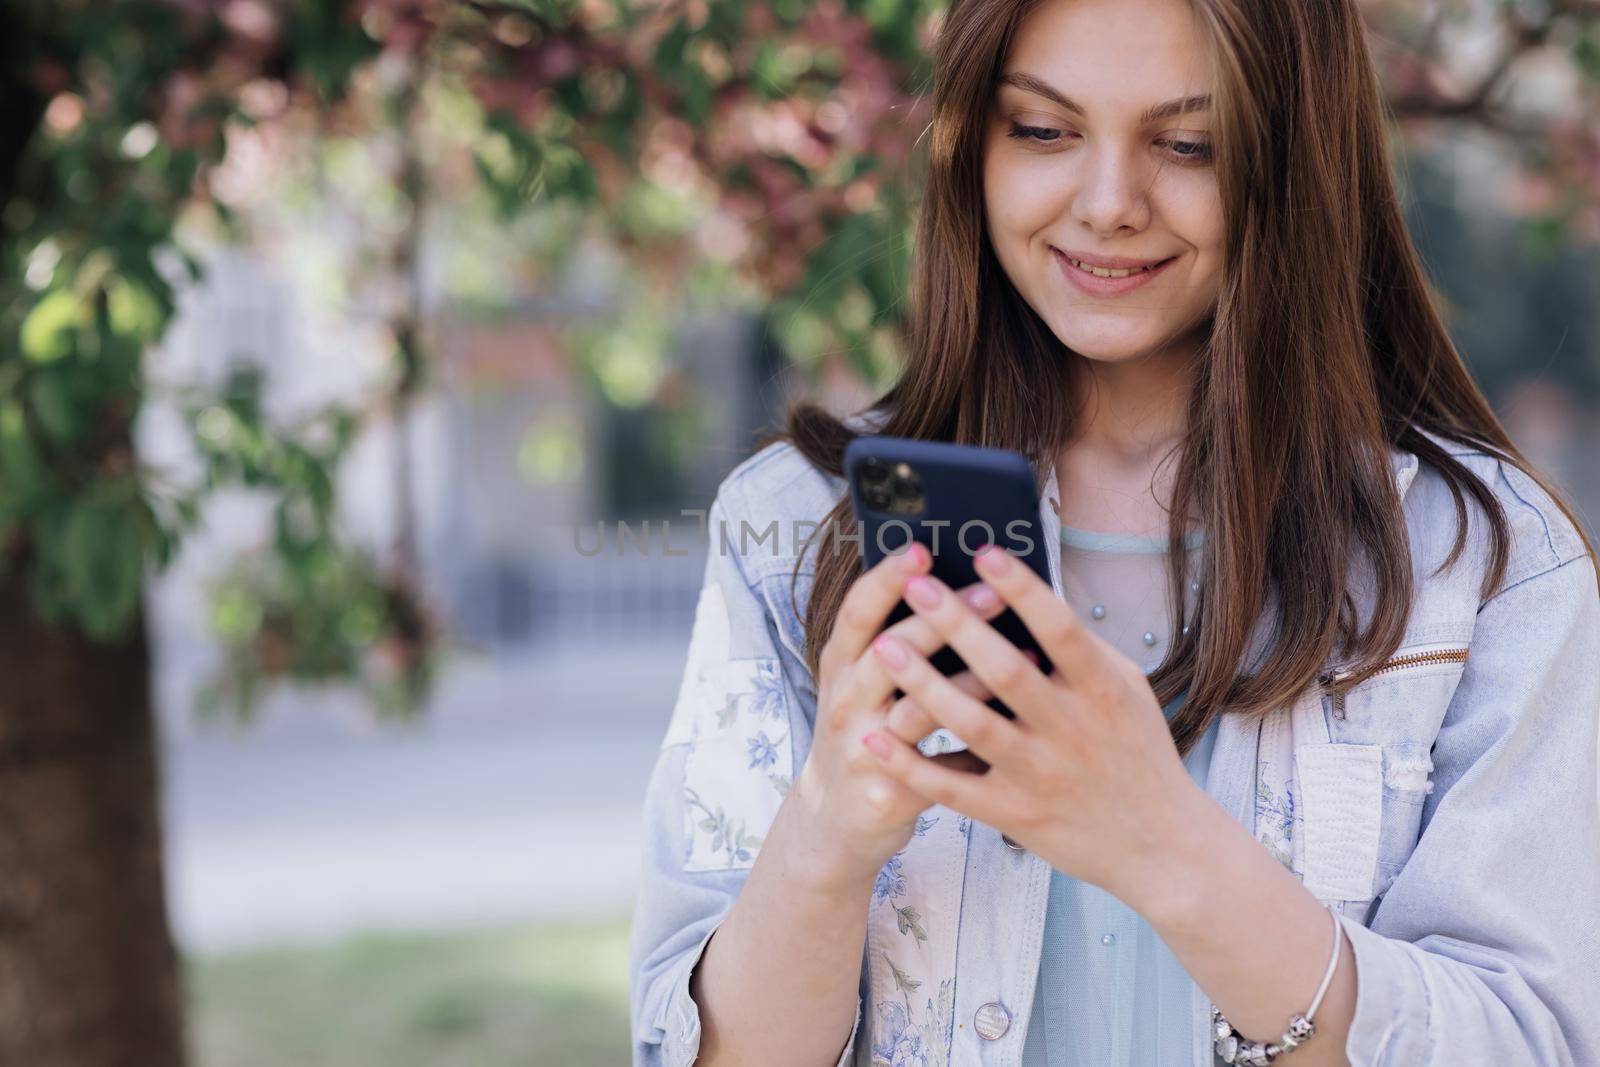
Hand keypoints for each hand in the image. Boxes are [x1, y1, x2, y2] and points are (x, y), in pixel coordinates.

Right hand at [789, 541, 1004, 890]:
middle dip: (943, 619)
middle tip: (992, 594)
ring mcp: (862, 747)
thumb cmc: (867, 728)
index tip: (923, 550)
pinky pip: (936, 767)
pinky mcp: (885, 791)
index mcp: (840, 662)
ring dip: (968, 682)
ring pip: (916, 709)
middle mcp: (845, 699)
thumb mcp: (864, 679)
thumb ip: (900, 638)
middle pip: (890, 650)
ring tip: (1019, 658)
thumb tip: (961, 580)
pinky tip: (1012, 726)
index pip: (858, 609)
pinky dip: (974, 745)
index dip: (887, 578)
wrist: (837, 814)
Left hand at [858, 542, 1206, 904]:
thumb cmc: (1138, 754)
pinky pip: (954, 788)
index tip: (984, 554)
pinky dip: (911, 765)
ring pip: (973, 724)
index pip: (1061, 629)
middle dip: (957, 625)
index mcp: (1103, 690)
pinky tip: (876, 739)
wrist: (1160, 846)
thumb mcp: (1127, 691)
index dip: (1022, 590)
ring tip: (884, 647)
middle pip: (1005, 670)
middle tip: (916, 586)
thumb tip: (1029, 597)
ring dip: (924, 684)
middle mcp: (1072, 729)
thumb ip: (1081, 651)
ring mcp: (1040, 775)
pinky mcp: (1014, 814)